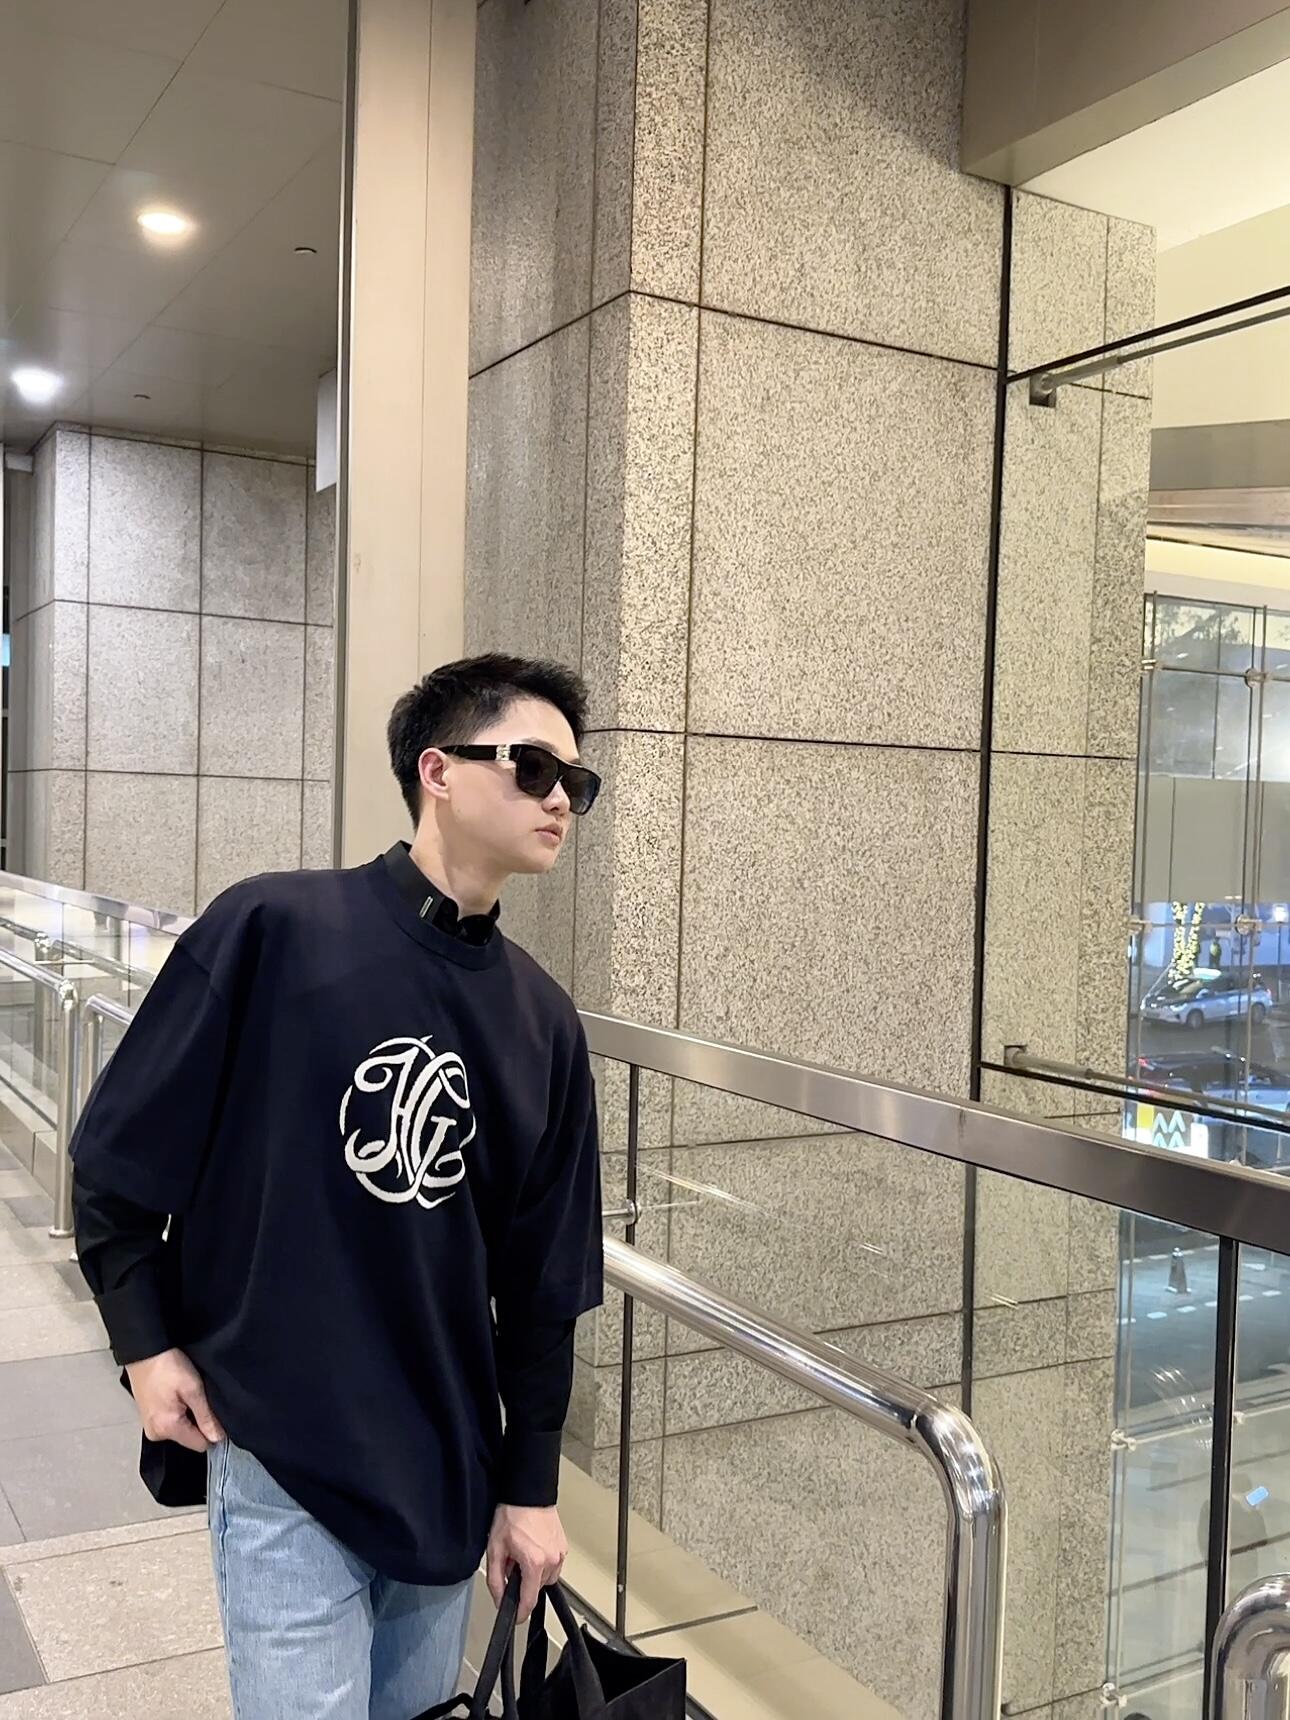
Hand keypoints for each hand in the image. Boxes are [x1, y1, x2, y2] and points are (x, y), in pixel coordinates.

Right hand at [125, 1348, 224, 1452]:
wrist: (143, 1351)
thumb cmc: (167, 1366)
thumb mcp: (193, 1389)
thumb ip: (206, 1416)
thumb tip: (217, 1438)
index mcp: (167, 1429)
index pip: (200, 1444)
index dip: (212, 1431)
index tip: (213, 1412)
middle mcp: (156, 1433)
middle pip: (190, 1437)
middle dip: (198, 1421)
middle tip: (196, 1397)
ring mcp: (150, 1426)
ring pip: (181, 1429)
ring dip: (187, 1415)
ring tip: (184, 1394)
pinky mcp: (148, 1418)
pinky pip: (170, 1422)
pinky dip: (176, 1411)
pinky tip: (175, 1395)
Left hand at [486, 1504, 567, 1620]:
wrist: (527, 1492)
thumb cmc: (512, 1514)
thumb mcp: (495, 1549)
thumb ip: (495, 1579)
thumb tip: (499, 1599)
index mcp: (534, 1562)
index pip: (529, 1600)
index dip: (520, 1613)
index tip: (516, 1617)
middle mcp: (551, 1559)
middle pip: (537, 1588)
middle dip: (523, 1584)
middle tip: (512, 1566)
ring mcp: (559, 1552)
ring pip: (546, 1578)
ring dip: (534, 1574)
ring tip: (522, 1554)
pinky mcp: (563, 1545)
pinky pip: (553, 1565)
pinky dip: (542, 1563)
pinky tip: (532, 1548)